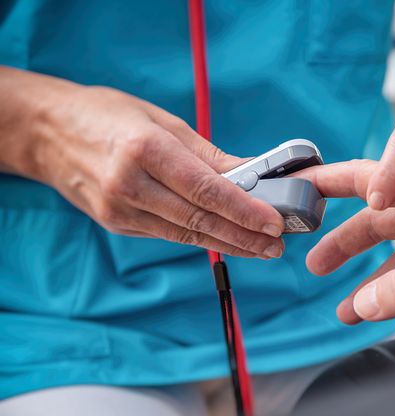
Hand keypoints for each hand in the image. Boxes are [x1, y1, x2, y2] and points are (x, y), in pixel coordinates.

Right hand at [23, 79, 284, 257]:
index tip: (274, 223)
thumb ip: (209, 155)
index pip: (206, 190)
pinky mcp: (117, 224)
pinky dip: (201, 236)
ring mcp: (120, 209)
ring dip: (229, 244)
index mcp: (145, 150)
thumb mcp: (163, 122)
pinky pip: (168, 233)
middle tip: (276, 245)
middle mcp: (130, 184)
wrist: (48, 132)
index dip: (244, 210)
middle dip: (244, 236)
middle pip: (199, 219)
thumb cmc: (109, 116)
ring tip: (261, 249)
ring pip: (186, 233)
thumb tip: (254, 174)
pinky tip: (227, 239)